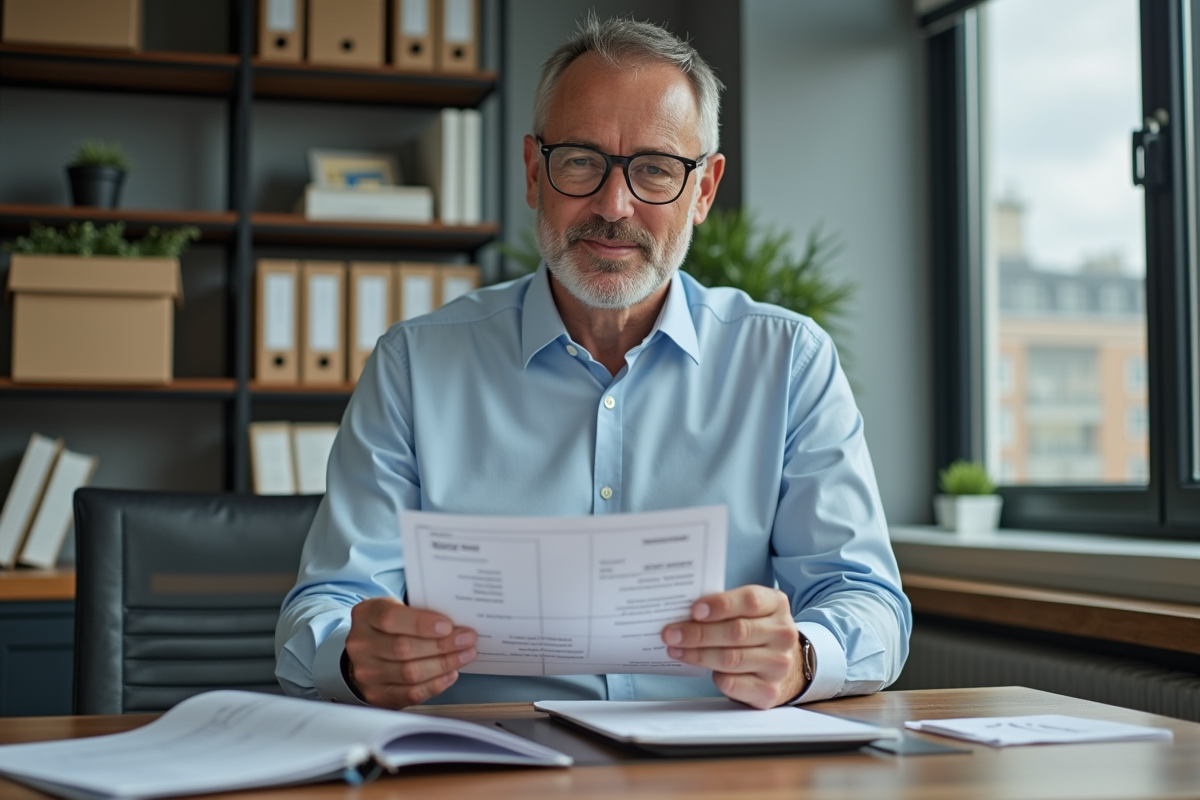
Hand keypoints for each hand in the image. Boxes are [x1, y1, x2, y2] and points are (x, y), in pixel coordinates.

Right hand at [345, 598, 476, 708]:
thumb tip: (455, 622)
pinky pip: (410, 693)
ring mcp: (366, 673)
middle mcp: (361, 645)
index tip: (448, 626)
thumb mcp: (397, 608)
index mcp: (366, 615)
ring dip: (444, 664)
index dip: (421, 623)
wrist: (367, 652)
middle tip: (467, 640)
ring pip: (410, 672)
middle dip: (442, 645)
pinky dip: (435, 684)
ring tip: (465, 655)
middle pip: (403, 648)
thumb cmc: (390, 627)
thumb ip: (419, 611)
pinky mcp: (377, 695)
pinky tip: (451, 674)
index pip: (391, 618)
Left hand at [662, 585, 804, 709]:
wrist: (781, 665)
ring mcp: (778, 664)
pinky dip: (713, 675)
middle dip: (699, 633)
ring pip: (731, 658)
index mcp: (776, 604)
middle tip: (671, 633)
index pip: (750, 600)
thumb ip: (725, 607)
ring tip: (675, 649)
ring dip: (698, 654)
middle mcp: (783, 634)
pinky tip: (699, 668)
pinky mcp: (769, 690)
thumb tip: (684, 612)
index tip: (694, 610)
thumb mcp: (748, 610)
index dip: (720, 605)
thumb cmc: (754, 631)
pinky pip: (733, 682)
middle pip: (737, 631)